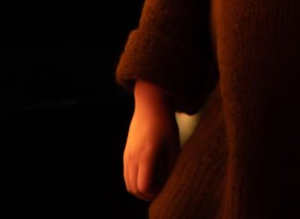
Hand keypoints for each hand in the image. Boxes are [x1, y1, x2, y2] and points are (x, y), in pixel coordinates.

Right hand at [123, 81, 179, 200]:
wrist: (150, 104)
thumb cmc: (165, 123)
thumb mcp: (174, 144)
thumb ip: (171, 166)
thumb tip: (168, 183)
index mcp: (147, 154)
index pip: (144, 186)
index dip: (154, 193)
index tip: (165, 189)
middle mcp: (134, 156)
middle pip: (134, 188)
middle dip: (147, 195)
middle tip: (160, 191)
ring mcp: (127, 155)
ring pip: (128, 184)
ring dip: (140, 190)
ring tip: (155, 186)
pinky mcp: (125, 153)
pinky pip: (126, 174)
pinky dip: (135, 181)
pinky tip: (147, 176)